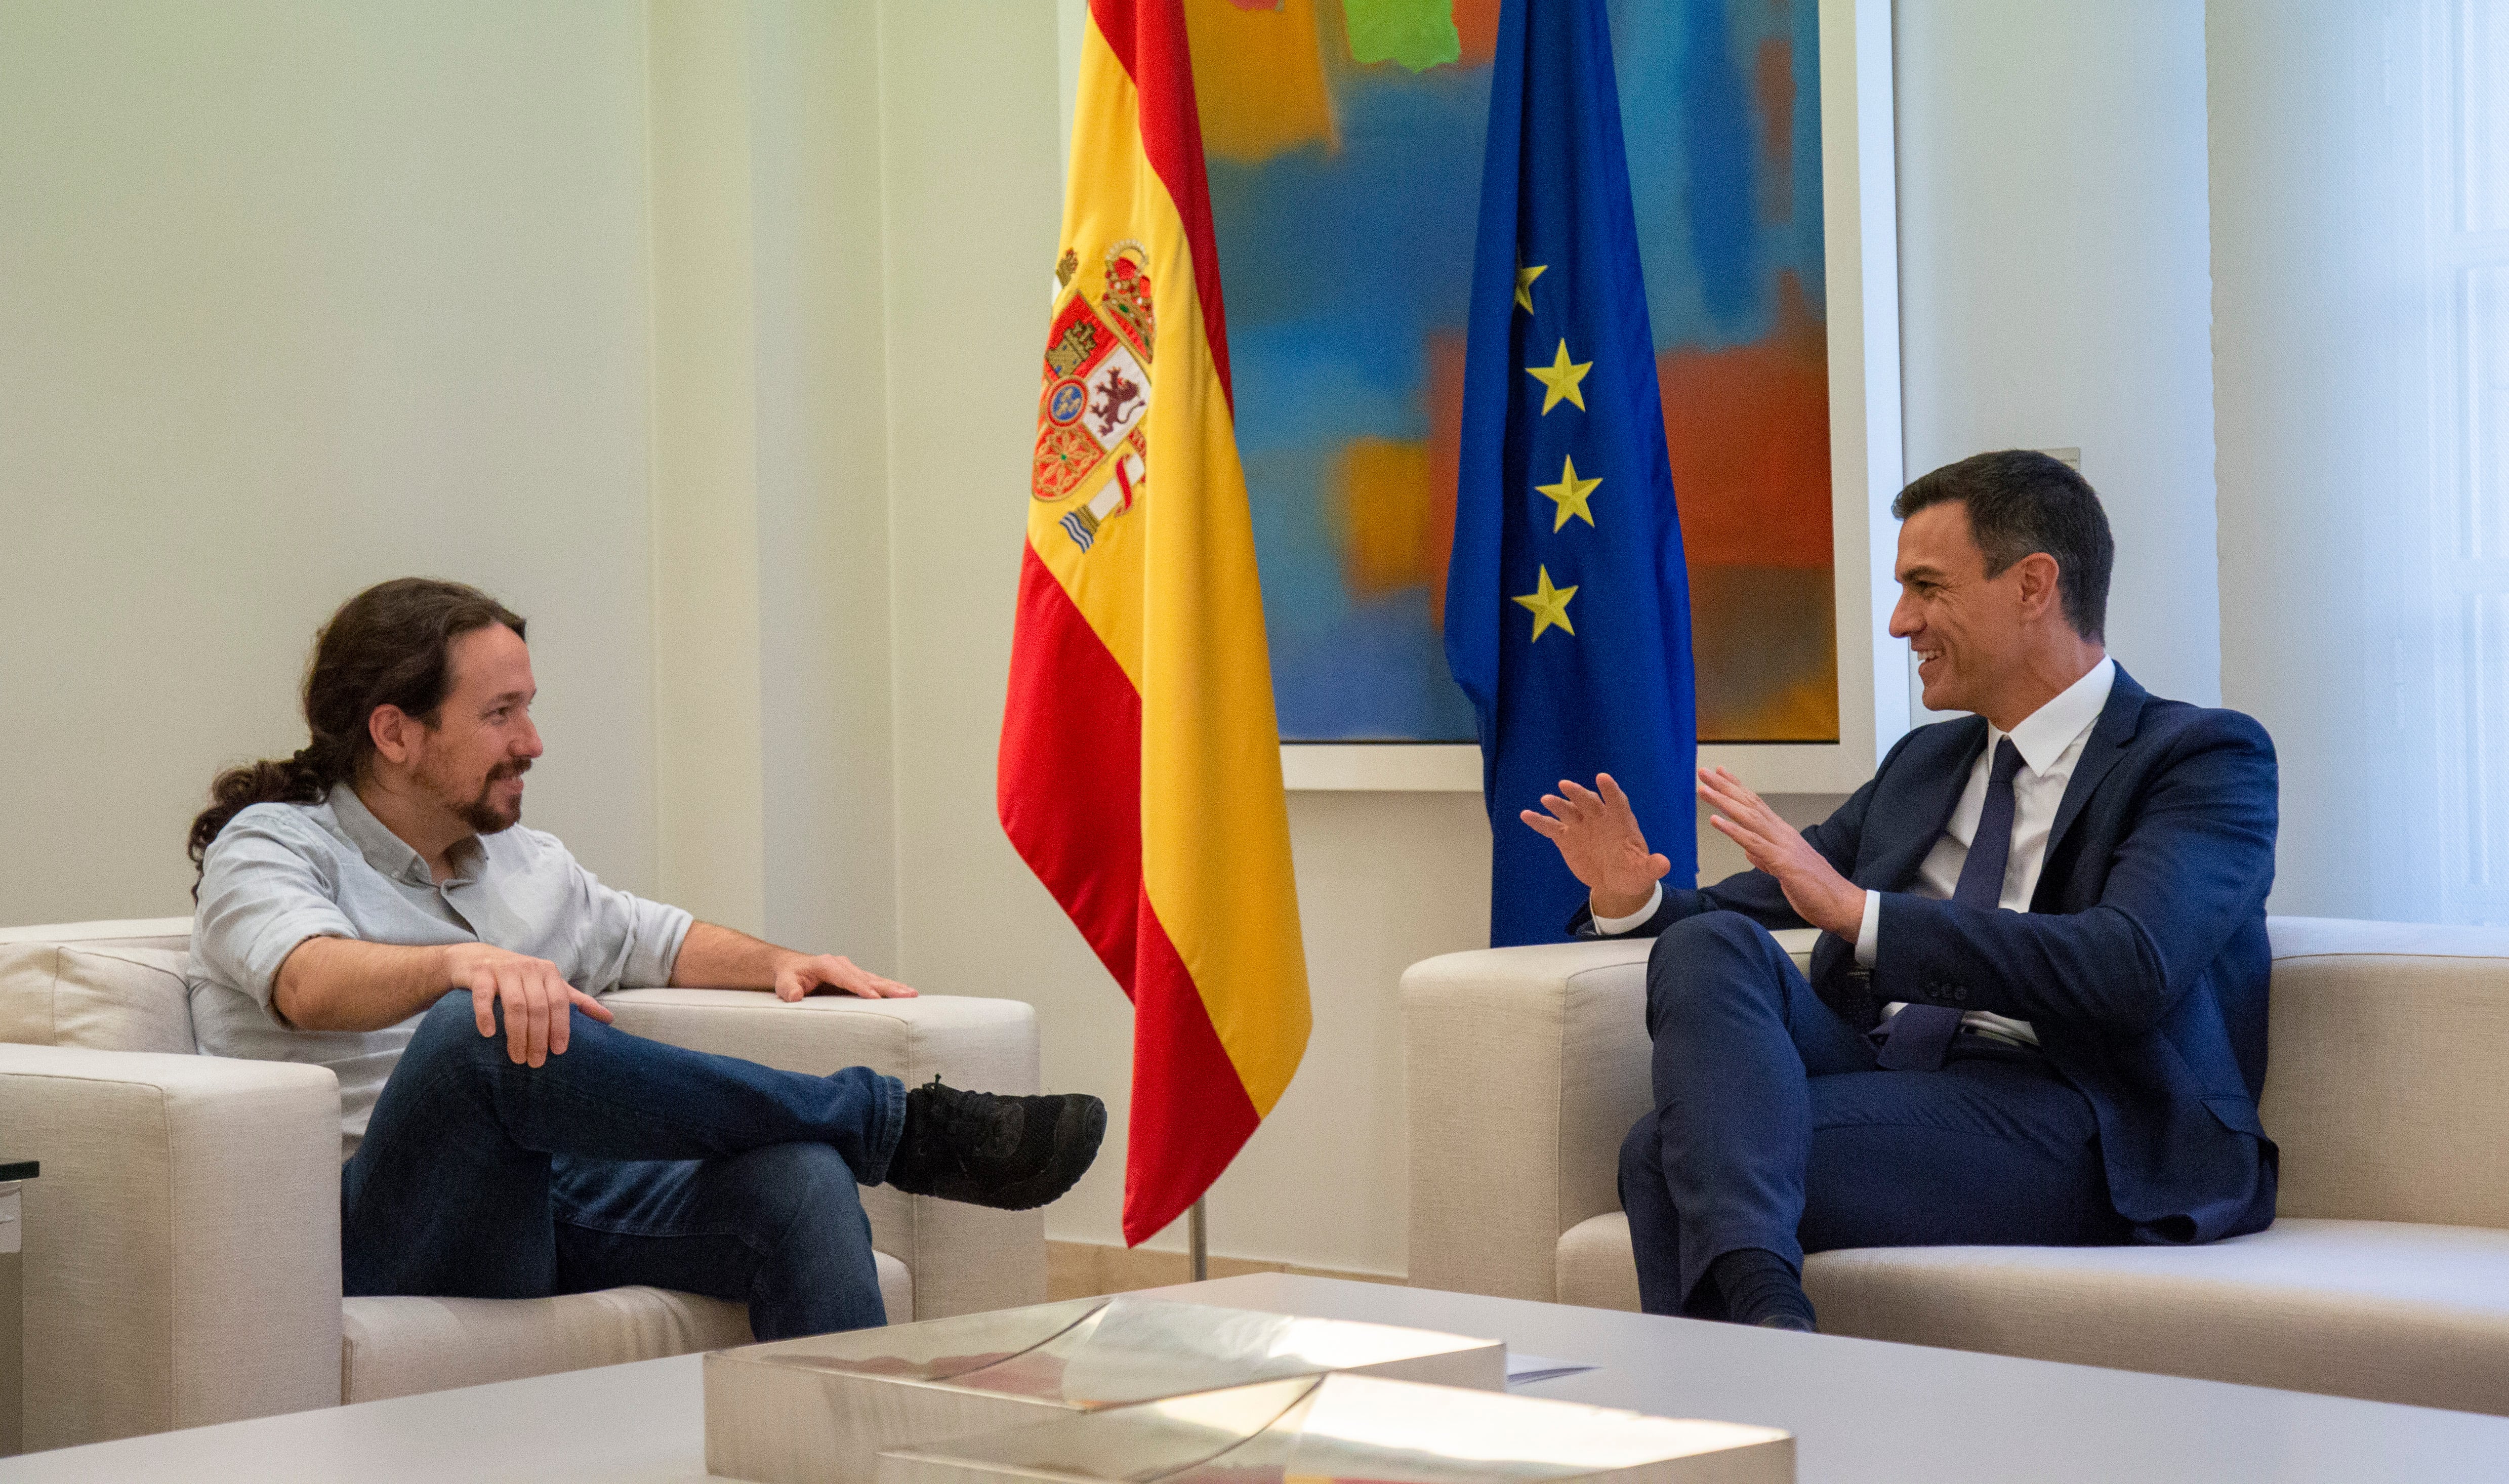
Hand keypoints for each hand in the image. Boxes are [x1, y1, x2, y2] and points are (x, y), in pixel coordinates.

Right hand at [444, 943, 613, 1066]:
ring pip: (515, 1005)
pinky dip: (486, 1015)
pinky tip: (488, 1034)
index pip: (560, 1002)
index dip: (561, 1027)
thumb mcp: (549, 985)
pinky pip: (484, 996)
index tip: (559, 1052)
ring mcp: (503, 969)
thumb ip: (576, 1001)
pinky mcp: (480, 973)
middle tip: (535, 1062)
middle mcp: (529, 968)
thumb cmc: (518, 978)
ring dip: (517, 1035)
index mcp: (549, 972)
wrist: (475, 959)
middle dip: (538, 1038)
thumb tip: (609, 1018)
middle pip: (538, 1007)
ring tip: (517, 1058)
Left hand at [773, 953, 917, 1001]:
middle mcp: (841, 964)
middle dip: (887, 986)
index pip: (846, 977)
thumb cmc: (788, 976)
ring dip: (893, 986)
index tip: (875, 997)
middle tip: (907, 994)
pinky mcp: (854, 976)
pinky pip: (873, 981)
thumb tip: (795, 996)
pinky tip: (902, 992)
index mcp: (826, 964)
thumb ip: (789, 989)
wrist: (790, 967)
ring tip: (911, 994)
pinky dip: (888, 987)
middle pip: (867, 977)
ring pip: (874, 978)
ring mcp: (849, 969)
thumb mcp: (783, 982)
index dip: (861, 987)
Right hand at [1520, 772, 1671, 920]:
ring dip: (1557, 804)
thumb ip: (1652, 866)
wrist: (1615, 882)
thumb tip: (1664, 864)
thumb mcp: (1644, 872)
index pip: (1616, 801)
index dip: (1610, 791)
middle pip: (1588, 801)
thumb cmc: (1633, 872)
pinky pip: (1551, 827)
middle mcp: (1599, 818)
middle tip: (1566, 785)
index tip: (1602, 778)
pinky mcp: (1566, 838)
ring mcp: (1581, 826)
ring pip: (1568, 811)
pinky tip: (1526, 815)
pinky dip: (1539, 821)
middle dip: (1578, 793)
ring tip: (1547, 800)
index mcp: (1621, 822)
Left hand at [1695, 767, 1862, 937]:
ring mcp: (1783, 845)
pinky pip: (1753, 843)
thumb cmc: (1816, 889)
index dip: (1736, 788)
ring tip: (1704, 789)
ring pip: (1749, 817)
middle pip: (1749, 804)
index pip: (1756, 805)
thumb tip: (1749, 851)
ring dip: (1724, 802)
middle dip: (1724, 786)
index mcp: (1783, 834)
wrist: (1841, 904)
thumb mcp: (1785, 871)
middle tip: (1703, 771)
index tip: (1719, 772)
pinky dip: (1733, 830)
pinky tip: (1715, 820)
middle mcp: (1782, 833)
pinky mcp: (1783, 862)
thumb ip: (1766, 858)